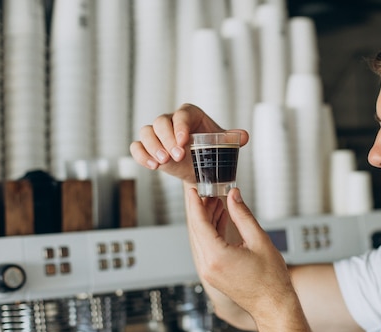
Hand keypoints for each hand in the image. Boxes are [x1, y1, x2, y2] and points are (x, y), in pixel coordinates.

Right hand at [129, 103, 248, 183]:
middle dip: (166, 139)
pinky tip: (151, 166)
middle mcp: (170, 121)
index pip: (181, 115)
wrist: (199, 167)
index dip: (180, 126)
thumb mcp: (222, 143)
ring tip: (162, 162)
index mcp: (189, 115)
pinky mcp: (147, 148)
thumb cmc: (210, 150)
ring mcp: (157, 134)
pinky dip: (140, 155)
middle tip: (177, 157)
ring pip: (146, 132)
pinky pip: (137, 147)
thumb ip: (231, 138)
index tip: (185, 142)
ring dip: (152, 147)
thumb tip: (243, 136)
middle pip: (161, 122)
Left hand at [186, 187, 294, 319]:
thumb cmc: (271, 279)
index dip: (195, 204)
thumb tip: (233, 196)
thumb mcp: (259, 240)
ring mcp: (209, 272)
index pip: (199, 223)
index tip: (193, 189)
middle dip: (201, 209)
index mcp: (217, 257)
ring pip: (200, 239)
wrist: (273, 306)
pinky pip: (206, 248)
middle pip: (196, 230)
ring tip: (216, 203)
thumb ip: (243, 215)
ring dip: (206, 220)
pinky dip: (210, 233)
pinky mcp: (213, 274)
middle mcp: (208, 265)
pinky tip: (220, 221)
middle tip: (208, 192)